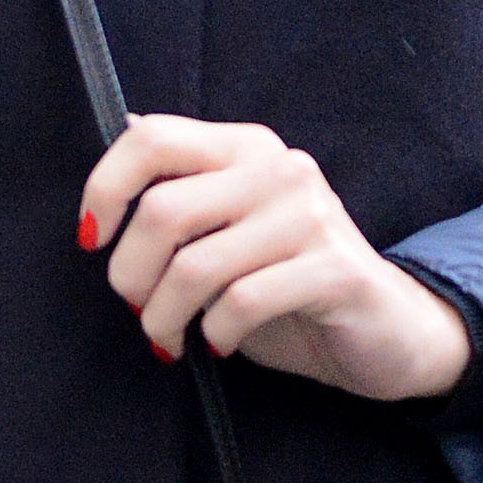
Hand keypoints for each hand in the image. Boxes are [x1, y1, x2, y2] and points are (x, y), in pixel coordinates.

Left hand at [78, 115, 474, 404]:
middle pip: (162, 211)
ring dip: (164, 317)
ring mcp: (310, 217)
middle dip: (130, 276)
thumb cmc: (290, 285)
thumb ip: (184, 195)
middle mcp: (279, 169)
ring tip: (169, 338)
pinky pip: (240, 303)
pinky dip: (214, 334)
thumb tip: (120, 146)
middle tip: (138, 310)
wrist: (388, 332)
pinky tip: (219, 343)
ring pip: (194, 266)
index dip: (105, 188)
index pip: (152, 138)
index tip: (94, 239)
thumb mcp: (228, 232)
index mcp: (247, 147)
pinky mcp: (334, 271)